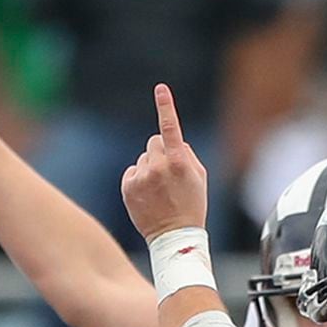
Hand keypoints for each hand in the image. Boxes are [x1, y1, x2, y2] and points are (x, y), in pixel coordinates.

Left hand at [121, 86, 210, 242]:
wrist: (174, 237)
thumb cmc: (191, 205)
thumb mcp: (199, 177)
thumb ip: (186, 153)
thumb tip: (173, 140)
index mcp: (179, 162)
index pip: (170, 127)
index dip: (165, 106)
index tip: (160, 88)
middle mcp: (158, 167)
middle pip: (154, 142)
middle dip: (160, 152)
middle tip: (169, 175)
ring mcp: (141, 178)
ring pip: (143, 158)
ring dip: (150, 167)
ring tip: (159, 190)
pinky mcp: (128, 187)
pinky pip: (132, 172)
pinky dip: (138, 179)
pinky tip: (148, 195)